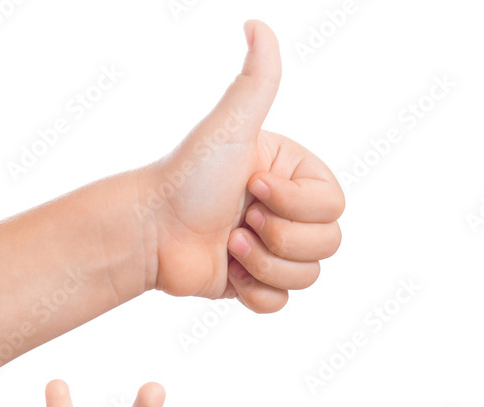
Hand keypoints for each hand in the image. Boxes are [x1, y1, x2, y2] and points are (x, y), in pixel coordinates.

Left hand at [141, 20, 343, 313]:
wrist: (150, 231)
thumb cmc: (188, 176)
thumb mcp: (231, 128)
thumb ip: (256, 82)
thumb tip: (257, 24)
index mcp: (296, 177)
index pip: (334, 207)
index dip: (295, 204)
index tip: (253, 185)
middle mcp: (291, 212)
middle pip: (328, 244)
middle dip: (279, 237)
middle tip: (239, 220)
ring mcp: (276, 250)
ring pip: (309, 277)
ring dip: (264, 264)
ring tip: (229, 244)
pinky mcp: (259, 284)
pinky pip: (284, 302)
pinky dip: (255, 293)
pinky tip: (229, 272)